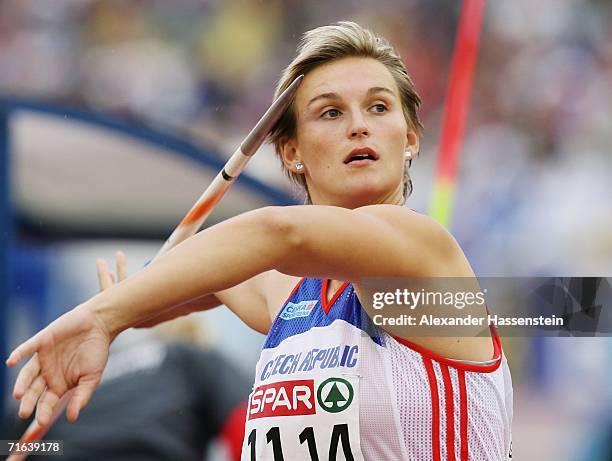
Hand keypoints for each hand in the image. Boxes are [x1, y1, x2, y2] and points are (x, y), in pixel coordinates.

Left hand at [4, 251, 127, 425]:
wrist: (99, 324)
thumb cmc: (96, 352)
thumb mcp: (92, 377)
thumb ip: (82, 396)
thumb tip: (72, 417)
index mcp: (59, 385)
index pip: (47, 402)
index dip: (44, 411)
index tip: (42, 421)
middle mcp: (47, 373)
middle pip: (34, 391)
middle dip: (28, 402)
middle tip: (24, 413)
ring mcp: (43, 358)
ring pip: (28, 373)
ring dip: (22, 383)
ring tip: (19, 394)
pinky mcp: (42, 341)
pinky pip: (27, 349)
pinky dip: (19, 354)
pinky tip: (11, 362)